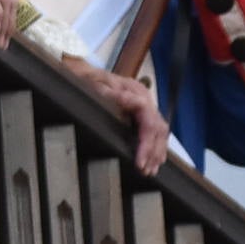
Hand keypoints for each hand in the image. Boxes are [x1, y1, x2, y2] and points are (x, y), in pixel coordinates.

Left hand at [70, 60, 168, 175]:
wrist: (85, 73)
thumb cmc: (89, 79)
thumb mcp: (96, 83)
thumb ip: (112, 92)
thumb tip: (129, 100)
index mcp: (137, 92)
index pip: (149, 123)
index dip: (146, 144)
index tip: (140, 161)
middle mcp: (145, 98)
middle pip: (158, 129)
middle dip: (153, 152)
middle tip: (145, 170)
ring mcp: (145, 105)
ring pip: (160, 132)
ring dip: (156, 152)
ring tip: (150, 170)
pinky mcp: (141, 112)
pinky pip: (154, 131)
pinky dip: (155, 146)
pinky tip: (154, 160)